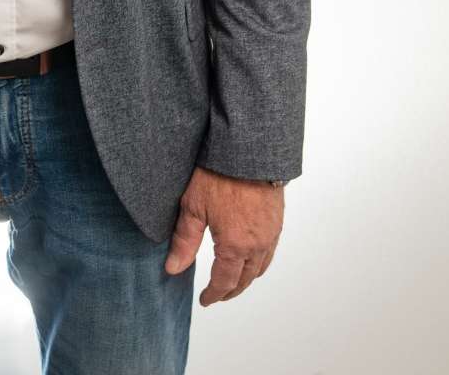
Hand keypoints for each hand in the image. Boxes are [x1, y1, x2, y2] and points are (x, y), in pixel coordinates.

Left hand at [163, 165, 282, 304]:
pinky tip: (250, 255)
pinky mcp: (277, 220)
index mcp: (235, 247)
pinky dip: (259, 261)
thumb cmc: (218, 174)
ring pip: (260, 267)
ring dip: (247, 278)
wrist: (248, 150)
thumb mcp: (193, 206)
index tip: (205, 300)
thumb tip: (173, 268)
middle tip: (218, 294)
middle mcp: (257, 245)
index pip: (224, 281)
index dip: (214, 294)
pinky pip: (270, 251)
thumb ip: (184, 241)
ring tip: (233, 279)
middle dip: (231, 290)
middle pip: (245, 279)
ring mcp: (270, 233)